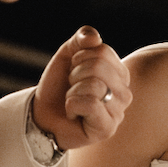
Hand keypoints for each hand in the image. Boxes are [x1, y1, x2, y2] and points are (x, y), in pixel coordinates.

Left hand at [32, 26, 130, 149]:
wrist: (42, 116)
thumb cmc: (59, 87)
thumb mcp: (68, 56)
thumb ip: (81, 39)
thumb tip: (95, 38)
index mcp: (119, 74)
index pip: (103, 52)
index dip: (79, 58)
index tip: (73, 72)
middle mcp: (124, 93)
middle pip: (99, 67)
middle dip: (75, 75)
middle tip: (71, 89)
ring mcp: (118, 112)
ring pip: (95, 86)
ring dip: (72, 92)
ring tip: (72, 102)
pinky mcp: (108, 129)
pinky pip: (91, 104)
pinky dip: (72, 106)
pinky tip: (72, 114)